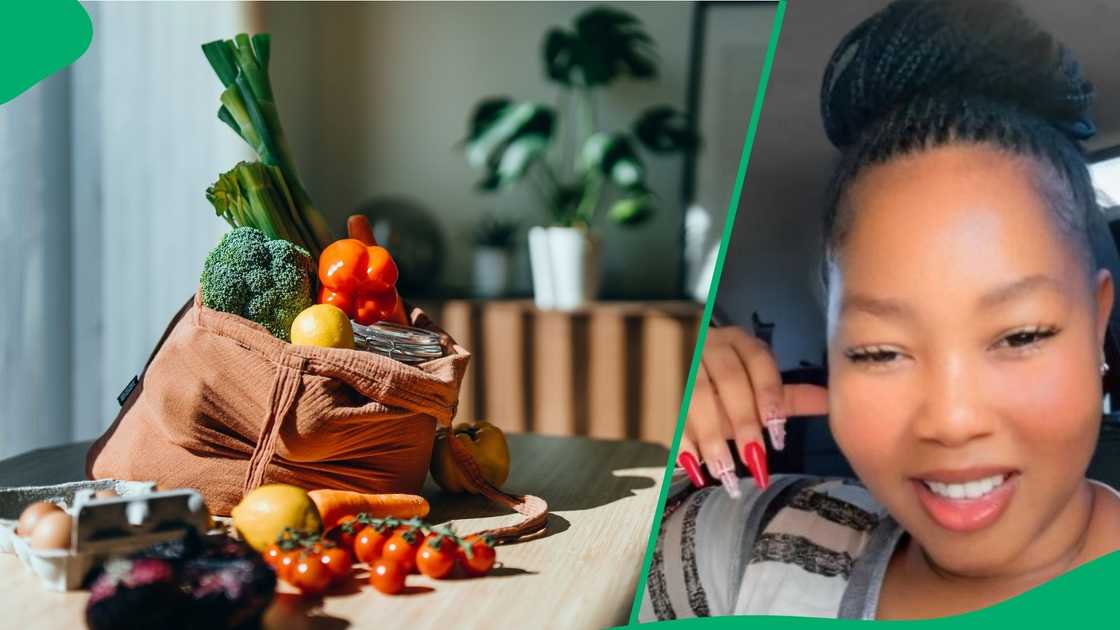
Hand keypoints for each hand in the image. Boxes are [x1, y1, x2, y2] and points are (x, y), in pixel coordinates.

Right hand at [678, 326, 827, 496]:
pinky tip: (692, 467)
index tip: (777, 436)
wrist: (675, 367)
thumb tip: (834, 402)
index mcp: (738, 342)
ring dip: (711, 437)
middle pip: (728, 381)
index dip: (769, 397)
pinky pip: (667, 413)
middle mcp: (709, 345)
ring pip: (696, 397)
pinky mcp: (659, 386)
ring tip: (724, 473)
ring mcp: (681, 363)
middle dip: (742, 422)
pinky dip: (680, 441)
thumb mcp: (756, 388)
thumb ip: (788, 397)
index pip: (758, 362)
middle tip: (754, 461)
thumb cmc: (723, 386)